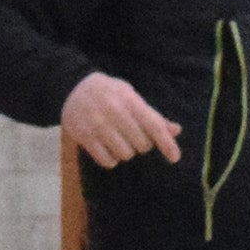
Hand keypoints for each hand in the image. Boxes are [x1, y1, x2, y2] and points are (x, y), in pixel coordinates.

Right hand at [61, 72, 181, 169]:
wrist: (73, 88)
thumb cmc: (109, 94)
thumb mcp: (131, 97)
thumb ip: (153, 116)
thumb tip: (176, 131)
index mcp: (129, 100)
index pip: (153, 125)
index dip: (166, 143)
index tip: (175, 157)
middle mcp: (114, 111)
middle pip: (142, 144)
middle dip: (142, 144)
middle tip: (133, 135)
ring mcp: (97, 125)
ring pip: (125, 154)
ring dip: (126, 152)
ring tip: (118, 140)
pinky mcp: (83, 136)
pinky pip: (107, 161)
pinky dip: (111, 159)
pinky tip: (107, 147)